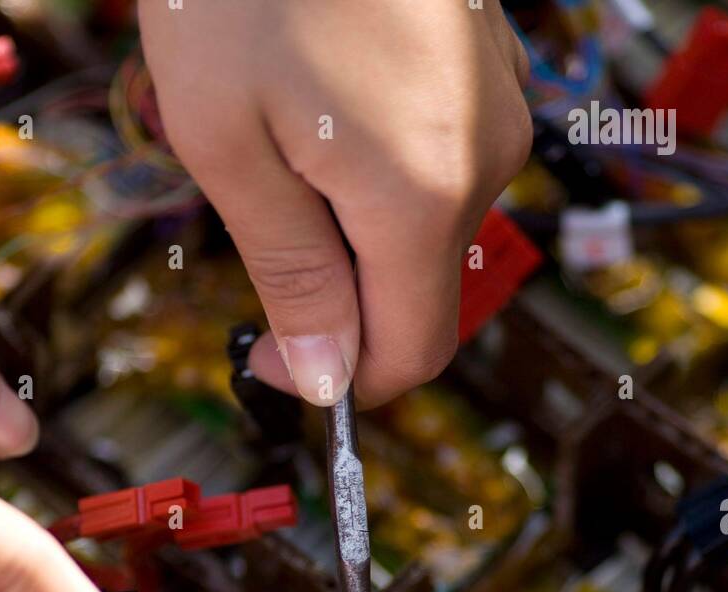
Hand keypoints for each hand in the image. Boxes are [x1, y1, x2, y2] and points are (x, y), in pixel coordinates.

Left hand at [140, 0, 530, 407]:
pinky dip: (369, 167)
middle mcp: (483, 162)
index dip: (338, 380)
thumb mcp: (233, 144)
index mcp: (421, 197)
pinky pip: (432, 164)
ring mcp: (494, 111)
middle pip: (414, 293)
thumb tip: (327, 382)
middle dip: (332, 289)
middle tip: (250, 207)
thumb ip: (291, 276)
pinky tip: (317, 97)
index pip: (409, 354)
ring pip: (419, 229)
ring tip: (278, 128)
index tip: (268, 358)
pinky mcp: (485, 73)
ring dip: (344, 221)